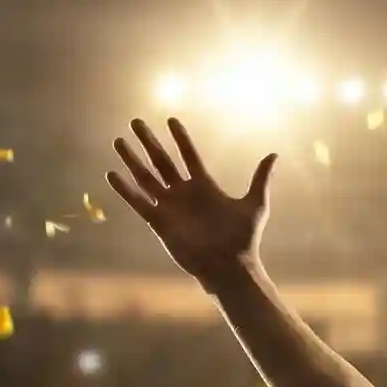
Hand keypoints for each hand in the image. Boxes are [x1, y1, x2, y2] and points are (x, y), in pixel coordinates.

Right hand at [106, 118, 277, 292]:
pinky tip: (112, 174)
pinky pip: (139, 203)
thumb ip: (260, 179)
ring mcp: (170, 207)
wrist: (230, 267)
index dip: (181, 138)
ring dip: (132, 160)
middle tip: (136, 122)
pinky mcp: (159, 223)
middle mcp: (184, 194)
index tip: (171, 120)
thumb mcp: (255, 205)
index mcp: (204, 186)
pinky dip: (125, 190)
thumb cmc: (244, 239)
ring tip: (118, 141)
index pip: (189, 155)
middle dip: (149, 142)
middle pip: (162, 161)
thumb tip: (274, 154)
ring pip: (146, 178)